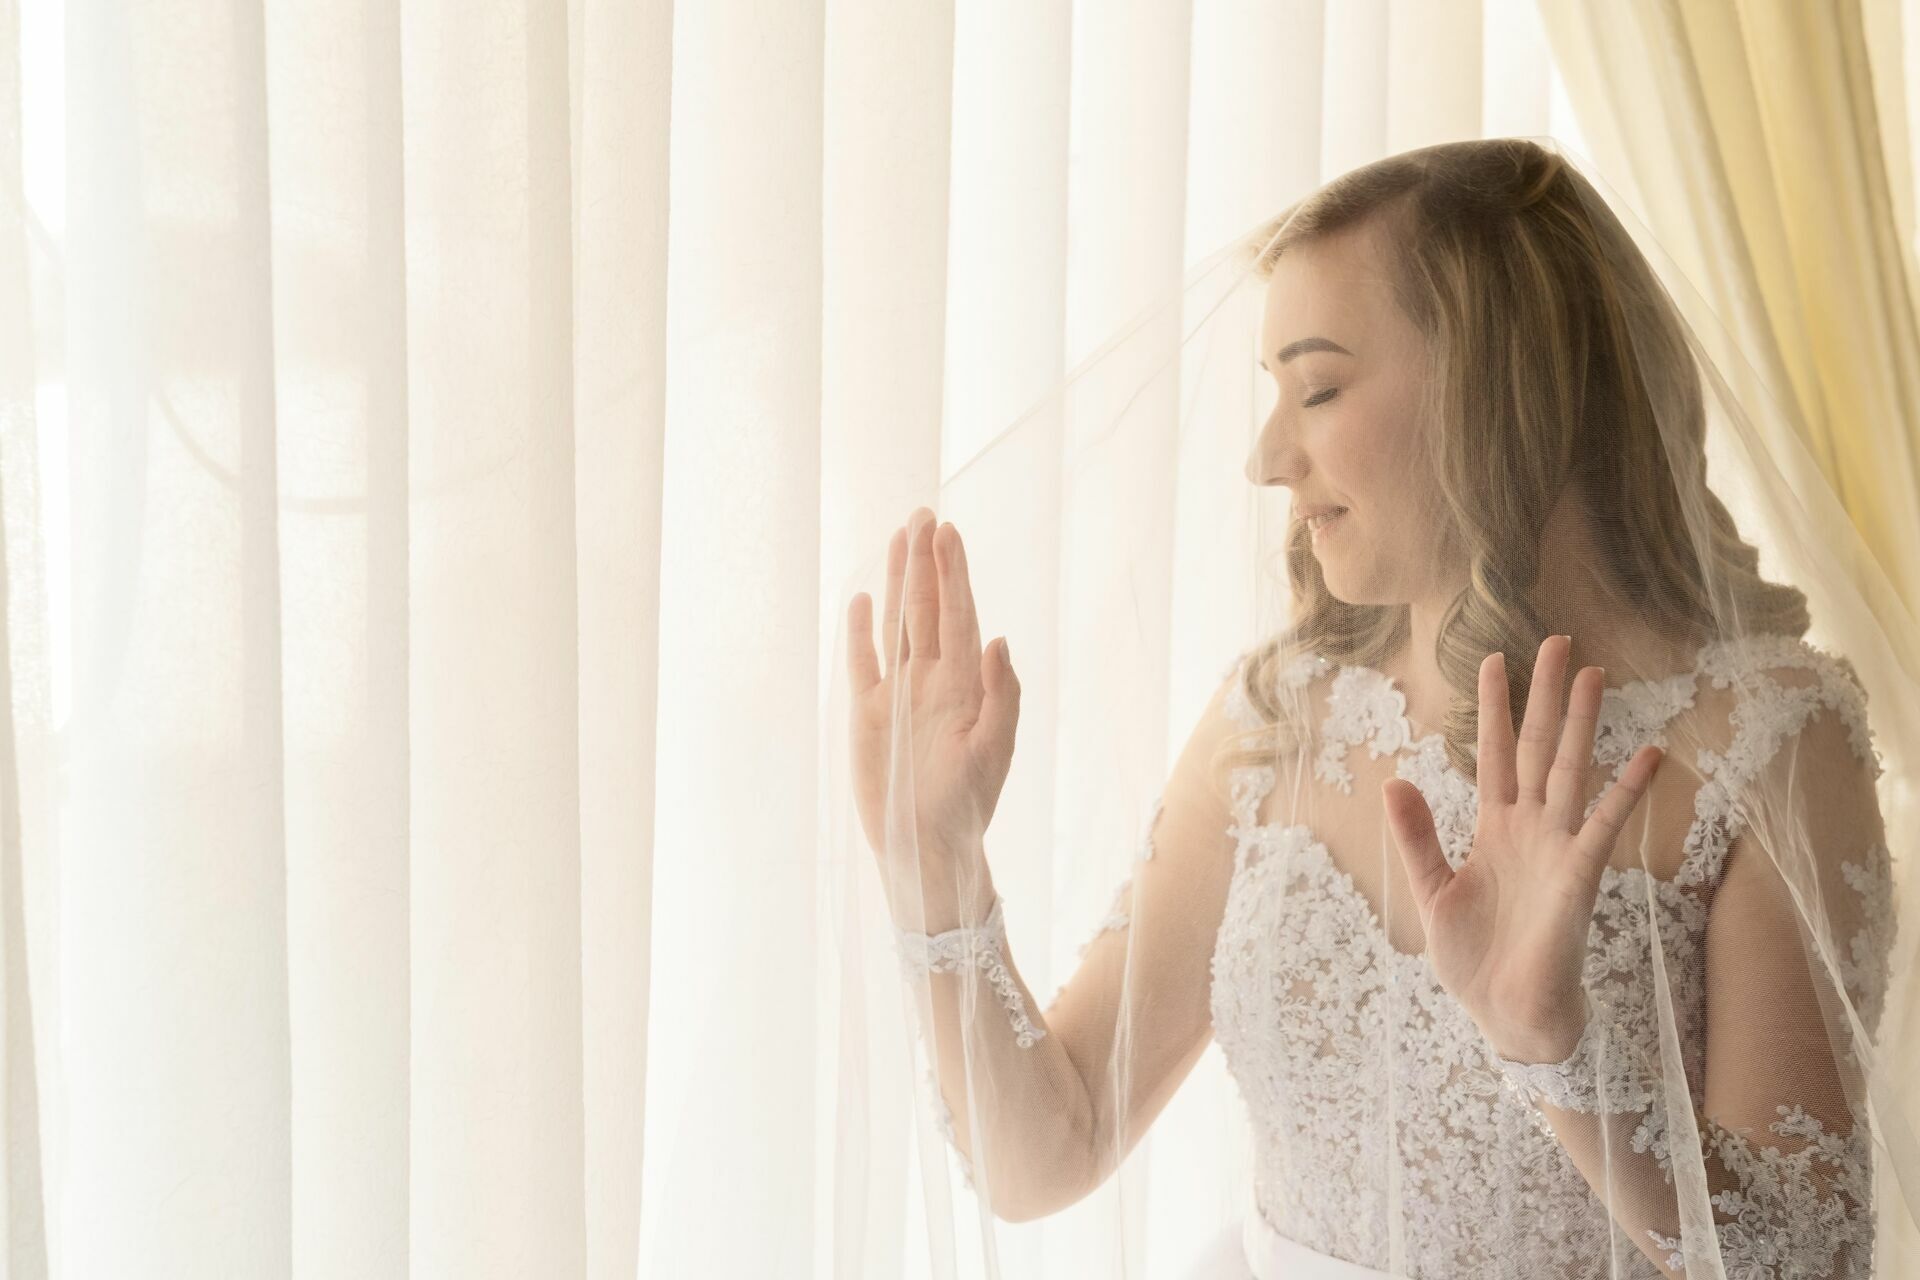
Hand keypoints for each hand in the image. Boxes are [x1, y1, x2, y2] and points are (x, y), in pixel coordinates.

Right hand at [846, 508, 1020, 889]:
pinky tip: (859, 599)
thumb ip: (1002, 697)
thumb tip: (999, 639)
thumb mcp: (994, 753)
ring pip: (896, 625)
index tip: (948, 532)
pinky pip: (862, 662)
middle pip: (925, 608)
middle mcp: (931, 680)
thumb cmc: (967, 806)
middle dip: (925, 563)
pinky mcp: (868, 714)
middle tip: (924, 514)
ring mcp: (898, 694)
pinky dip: (860, 632)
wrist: (927, 848)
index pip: (957, 615)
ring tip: (898, 538)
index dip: (953, 574)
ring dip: (895, 583)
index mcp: (964, 685)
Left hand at [1380, 635, 1664, 1062]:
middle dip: (1546, 696)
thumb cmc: (1475, 959)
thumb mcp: (1432, 889)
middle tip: (1558, 641)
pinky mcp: (1579, 876)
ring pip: (1571, 771)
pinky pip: (1605, 824)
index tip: (1493, 659)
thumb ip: (1417, 836)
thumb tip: (1394, 781)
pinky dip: (1627, 791)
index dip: (1496, 709)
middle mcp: (1530, 828)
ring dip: (1582, 724)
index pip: (1496, 754)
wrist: (1505, 1015)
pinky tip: (1648, 755)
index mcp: (1494, 828)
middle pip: (1540, 747)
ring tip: (1594, 672)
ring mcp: (1558, 847)